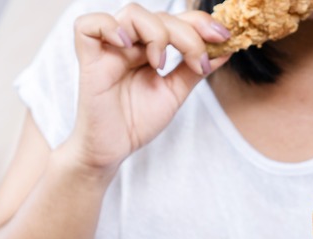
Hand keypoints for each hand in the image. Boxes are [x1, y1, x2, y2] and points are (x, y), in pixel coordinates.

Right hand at [66, 4, 230, 172]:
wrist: (113, 150)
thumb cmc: (137, 121)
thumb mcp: (174, 92)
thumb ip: (194, 69)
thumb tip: (224, 50)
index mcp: (149, 48)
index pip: (176, 20)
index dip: (200, 22)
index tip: (223, 37)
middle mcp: (130, 43)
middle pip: (160, 15)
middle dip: (187, 34)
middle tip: (198, 60)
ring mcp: (109, 49)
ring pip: (132, 13)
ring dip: (156, 32)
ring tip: (160, 63)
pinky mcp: (89, 60)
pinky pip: (88, 26)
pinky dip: (110, 27)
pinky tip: (128, 46)